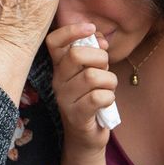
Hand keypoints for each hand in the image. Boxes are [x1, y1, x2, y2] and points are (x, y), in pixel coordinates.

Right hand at [46, 23, 115, 153]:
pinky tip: (106, 102)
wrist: (86, 136)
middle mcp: (58, 81)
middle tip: (105, 69)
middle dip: (100, 58)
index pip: (53, 42)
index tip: (90, 28)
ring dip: (109, 80)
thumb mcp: (92, 71)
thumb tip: (101, 39)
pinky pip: (98, 97)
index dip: (71, 30)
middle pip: (76, 55)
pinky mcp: (76, 116)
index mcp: (60, 67)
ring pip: (92, 76)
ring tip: (108, 88)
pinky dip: (109, 97)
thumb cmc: (91, 98)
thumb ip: (95, 52)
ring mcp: (65, 99)